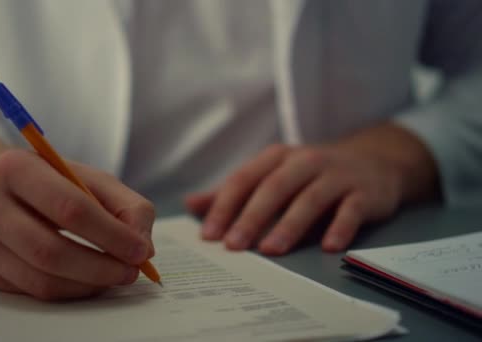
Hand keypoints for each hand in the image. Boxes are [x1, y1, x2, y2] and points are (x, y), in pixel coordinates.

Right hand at [0, 149, 154, 299]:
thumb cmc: (51, 181)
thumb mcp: (90, 178)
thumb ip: (126, 205)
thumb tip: (142, 247)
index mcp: (15, 168)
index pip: (69, 208)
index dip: (111, 234)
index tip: (140, 250)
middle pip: (50, 251)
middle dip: (101, 266)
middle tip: (131, 271)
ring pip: (41, 279)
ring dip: (88, 284)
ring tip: (115, 275)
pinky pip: (33, 291)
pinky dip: (70, 290)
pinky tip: (88, 279)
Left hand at [185, 124, 434, 254]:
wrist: (374, 161)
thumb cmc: (310, 174)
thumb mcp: (271, 175)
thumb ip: (234, 192)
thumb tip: (190, 204)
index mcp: (276, 158)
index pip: (244, 179)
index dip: (224, 206)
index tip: (208, 236)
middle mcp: (305, 161)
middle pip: (273, 188)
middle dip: (251, 217)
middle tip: (233, 246)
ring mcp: (337, 175)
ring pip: (310, 199)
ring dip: (290, 225)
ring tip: (271, 251)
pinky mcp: (364, 192)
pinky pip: (351, 210)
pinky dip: (340, 227)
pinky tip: (329, 247)